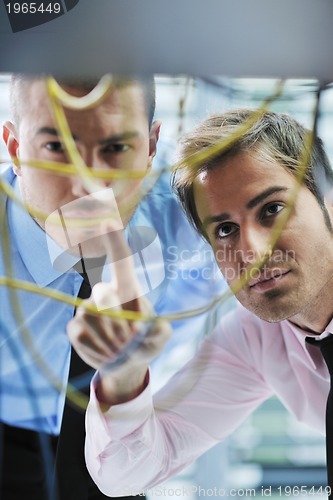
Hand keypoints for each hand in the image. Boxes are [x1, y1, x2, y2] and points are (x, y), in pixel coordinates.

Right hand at [67, 227, 170, 405]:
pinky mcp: (75, 326)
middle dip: (118, 323)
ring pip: (91, 317)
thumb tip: (141, 328)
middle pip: (103, 294)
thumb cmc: (145, 343)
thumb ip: (159, 332)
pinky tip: (106, 354)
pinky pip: (81, 334)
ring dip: (109, 340)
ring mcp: (87, 308)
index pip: (121, 263)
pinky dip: (97, 350)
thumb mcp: (160, 337)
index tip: (108, 222)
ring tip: (119, 350)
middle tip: (129, 342)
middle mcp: (105, 294)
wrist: (127, 365)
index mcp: (128, 290)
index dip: (115, 243)